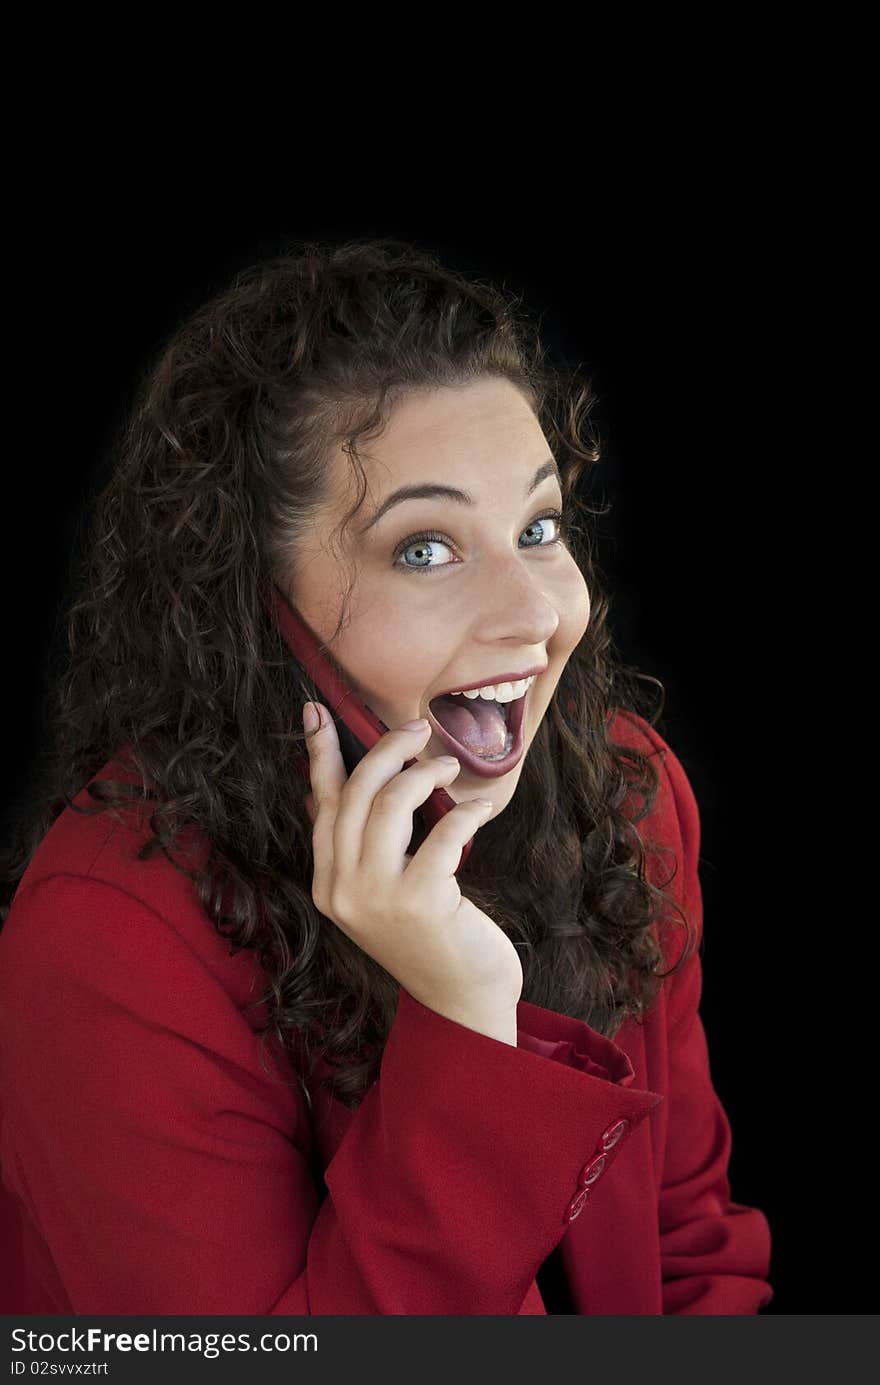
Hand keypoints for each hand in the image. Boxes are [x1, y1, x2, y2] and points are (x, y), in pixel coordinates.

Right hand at [303, 705, 522, 1034]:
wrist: (461, 1002)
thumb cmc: (429, 938)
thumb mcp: (380, 892)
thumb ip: (357, 847)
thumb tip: (333, 790)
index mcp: (328, 884)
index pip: (320, 804)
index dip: (319, 753)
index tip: (316, 710)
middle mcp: (343, 890)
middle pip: (355, 794)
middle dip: (386, 749)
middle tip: (418, 730)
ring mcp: (378, 898)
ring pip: (389, 805)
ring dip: (423, 774)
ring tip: (449, 767)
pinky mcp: (420, 902)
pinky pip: (440, 833)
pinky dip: (464, 812)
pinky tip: (480, 810)